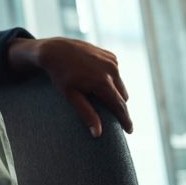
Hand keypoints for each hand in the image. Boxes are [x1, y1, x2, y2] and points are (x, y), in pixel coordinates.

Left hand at [8, 37, 132, 136]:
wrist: (56, 50)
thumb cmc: (61, 75)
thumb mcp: (71, 96)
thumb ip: (86, 114)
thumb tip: (98, 134)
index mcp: (103, 82)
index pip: (119, 106)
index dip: (125, 120)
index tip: (129, 131)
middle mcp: (112, 70)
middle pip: (122, 96)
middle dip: (119, 107)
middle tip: (113, 118)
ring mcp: (112, 61)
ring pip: (120, 85)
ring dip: (115, 93)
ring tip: (102, 99)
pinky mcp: (111, 56)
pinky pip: (116, 73)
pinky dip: (111, 80)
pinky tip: (97, 81)